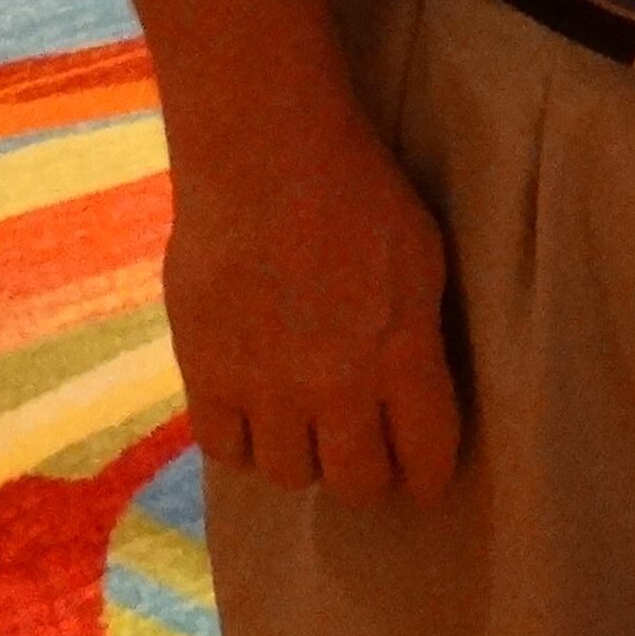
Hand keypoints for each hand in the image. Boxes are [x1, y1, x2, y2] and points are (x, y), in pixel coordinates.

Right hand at [161, 98, 462, 507]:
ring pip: (289, 475)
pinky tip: (253, 412)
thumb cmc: (358, 189)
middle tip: (363, 452)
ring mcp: (266, 387)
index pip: (427, 458)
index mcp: (402, 354)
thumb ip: (418, 336)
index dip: (428, 476)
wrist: (265, 152)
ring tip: (304, 426)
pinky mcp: (206, 375)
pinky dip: (242, 440)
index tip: (424, 479)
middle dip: (368, 475)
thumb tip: (412, 393)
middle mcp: (337, 387)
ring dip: (303, 456)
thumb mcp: (421, 259)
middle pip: (357, 483)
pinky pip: (225, 450)